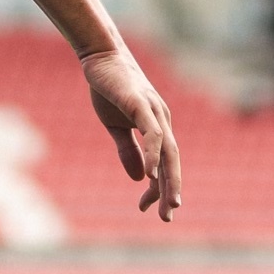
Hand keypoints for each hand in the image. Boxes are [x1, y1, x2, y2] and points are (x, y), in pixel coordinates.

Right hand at [79, 42, 183, 220]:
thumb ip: (129, 151)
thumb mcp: (116, 127)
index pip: (164, 164)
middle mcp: (162, 120)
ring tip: (169, 203)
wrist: (100, 57)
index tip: (147, 208)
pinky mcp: (141, 104)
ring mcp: (154, 112)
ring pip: (168, 152)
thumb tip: (140, 179)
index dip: (159, 187)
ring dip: (169, 180)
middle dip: (172, 191)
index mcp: (157, 127)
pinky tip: (150, 175)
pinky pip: (153, 134)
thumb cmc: (110, 89)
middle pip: (172, 162)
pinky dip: (154, 155)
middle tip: (169, 216)